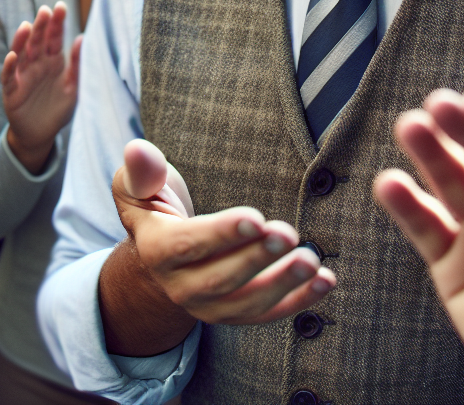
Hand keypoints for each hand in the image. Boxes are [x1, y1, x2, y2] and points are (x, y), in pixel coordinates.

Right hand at [1, 3, 80, 174]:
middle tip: (45, 11)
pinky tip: (12, 56)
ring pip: (21, 54)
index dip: (57, 23)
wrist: (41, 134)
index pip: (54, 38)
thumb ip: (78, 65)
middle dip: (41, 26)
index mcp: (53, 61)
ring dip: (22, 40)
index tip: (60, 7)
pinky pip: (9, 76)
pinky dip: (9, 66)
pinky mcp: (12, 90)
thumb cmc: (58, 109)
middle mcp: (37, 64)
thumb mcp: (74, 87)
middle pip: (38, 42)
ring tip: (27, 27)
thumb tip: (83, 39)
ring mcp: (23, 76)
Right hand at [97, 139, 335, 355]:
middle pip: (220, 278)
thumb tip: (137, 149)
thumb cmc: (156, 207)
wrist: (160, 258)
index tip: (255, 218)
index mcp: (156, 250)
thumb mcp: (139, 186)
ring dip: (283, 283)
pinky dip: (298, 301)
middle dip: (257, 257)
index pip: (187, 245)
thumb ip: (141, 171)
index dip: (221, 234)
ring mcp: (208, 306)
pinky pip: (267, 314)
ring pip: (247, 303)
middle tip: (289, 234)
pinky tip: (325, 282)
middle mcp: (180, 286)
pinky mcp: (235, 314)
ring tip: (312, 260)